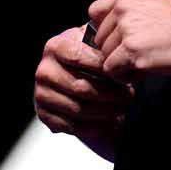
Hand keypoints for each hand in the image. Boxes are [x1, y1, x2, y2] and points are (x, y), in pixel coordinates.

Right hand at [34, 23, 135, 137]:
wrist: (73, 73)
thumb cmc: (89, 56)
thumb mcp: (94, 42)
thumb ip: (103, 44)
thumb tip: (121, 54)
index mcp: (54, 47)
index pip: (78, 57)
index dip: (102, 66)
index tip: (122, 72)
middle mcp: (44, 71)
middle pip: (80, 87)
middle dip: (109, 93)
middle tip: (129, 95)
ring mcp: (41, 94)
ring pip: (78, 108)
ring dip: (105, 111)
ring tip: (122, 107)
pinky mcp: (44, 115)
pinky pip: (72, 126)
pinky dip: (94, 127)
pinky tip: (110, 122)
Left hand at [88, 0, 170, 81]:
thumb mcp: (155, 4)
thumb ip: (131, 13)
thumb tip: (111, 33)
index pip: (95, 12)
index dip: (104, 29)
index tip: (117, 39)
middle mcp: (123, 10)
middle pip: (99, 39)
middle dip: (115, 50)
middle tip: (139, 53)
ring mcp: (126, 30)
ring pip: (104, 56)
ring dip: (121, 64)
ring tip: (144, 60)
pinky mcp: (131, 52)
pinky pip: (112, 71)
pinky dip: (125, 76)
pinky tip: (144, 69)